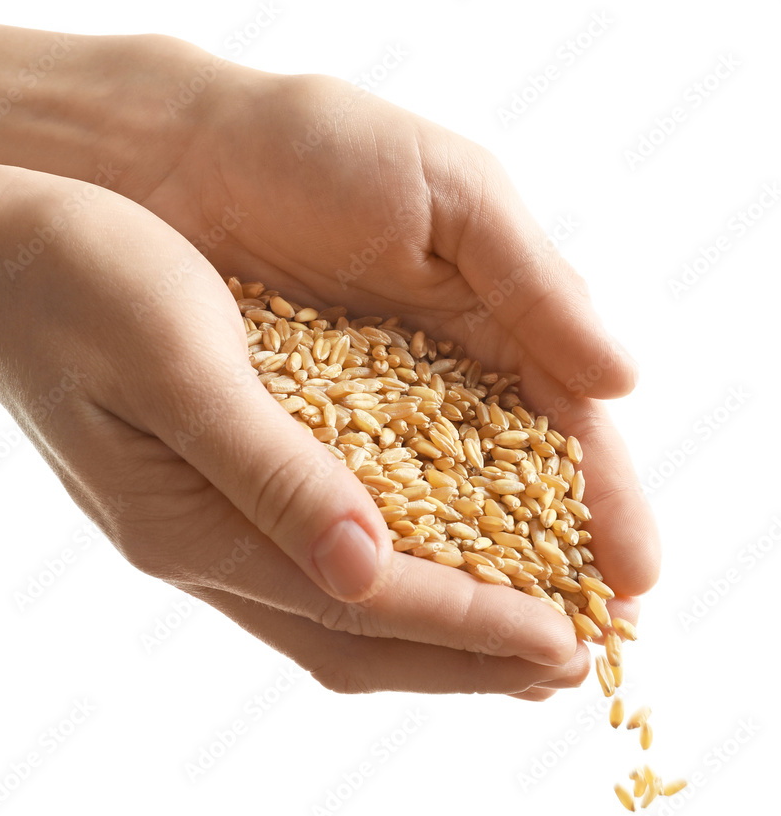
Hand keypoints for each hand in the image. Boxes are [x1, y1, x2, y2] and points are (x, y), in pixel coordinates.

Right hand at [0, 158, 589, 697]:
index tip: (565, 640)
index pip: (359, 599)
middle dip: (467, 655)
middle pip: (354, 634)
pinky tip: (431, 562)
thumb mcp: (181, 361)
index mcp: (187, 521)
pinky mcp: (198, 488)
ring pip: (335, 611)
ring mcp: (191, 524)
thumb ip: (272, 471)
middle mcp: (194, 543)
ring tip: (523, 634)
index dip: (469, 625)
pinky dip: (385, 580)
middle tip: (571, 661)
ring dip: (434, 631)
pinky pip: (308, 561)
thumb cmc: (79, 282)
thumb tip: (371, 567)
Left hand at [87, 54, 660, 614]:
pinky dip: (370, 555)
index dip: (603, 501)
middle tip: (584, 656)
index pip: (565, 426)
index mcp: (492, 316)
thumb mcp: (451, 195)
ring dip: (466, 586)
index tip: (634, 580)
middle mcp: (431, 376)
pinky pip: (337, 505)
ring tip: (507, 668)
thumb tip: (621, 381)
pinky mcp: (282, 425)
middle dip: (546, 567)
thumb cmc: (320, 146)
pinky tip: (390, 608)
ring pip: (426, 516)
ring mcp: (355, 409)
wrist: (181, 150)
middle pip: (505, 491)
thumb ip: (531, 283)